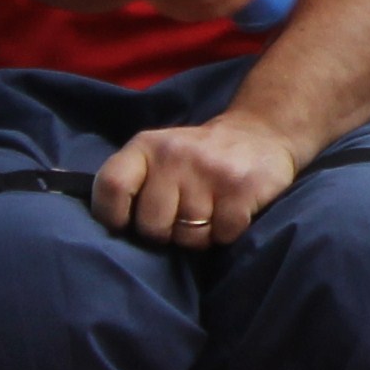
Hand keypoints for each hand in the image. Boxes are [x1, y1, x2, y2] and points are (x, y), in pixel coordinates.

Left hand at [94, 109, 301, 247]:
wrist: (261, 133)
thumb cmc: (198, 155)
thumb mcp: (158, 154)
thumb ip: (132, 181)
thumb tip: (107, 226)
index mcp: (146, 146)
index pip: (112, 186)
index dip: (113, 215)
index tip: (126, 223)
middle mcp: (174, 156)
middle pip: (152, 225)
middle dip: (167, 232)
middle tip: (182, 216)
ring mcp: (209, 172)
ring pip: (189, 236)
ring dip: (200, 235)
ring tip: (210, 212)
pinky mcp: (240, 189)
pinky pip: (221, 236)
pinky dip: (226, 234)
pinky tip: (231, 213)